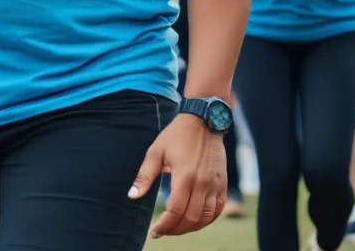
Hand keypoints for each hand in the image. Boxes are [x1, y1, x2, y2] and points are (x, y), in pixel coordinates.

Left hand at [131, 113, 226, 237]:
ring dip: (191, 228)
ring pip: (206, 218)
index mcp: (184, 176)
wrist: (204, 122)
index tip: (155, 232)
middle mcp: (203, 183)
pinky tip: (195, 221)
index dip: (164, 225)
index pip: (175, 210)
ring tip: (176, 228)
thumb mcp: (155, 152)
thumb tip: (132, 196)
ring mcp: (215, 185)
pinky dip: (207, 220)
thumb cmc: (176, 136)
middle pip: (191, 218)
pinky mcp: (222, 184)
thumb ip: (144, 176)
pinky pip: (218, 210)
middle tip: (164, 231)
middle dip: (176, 229)